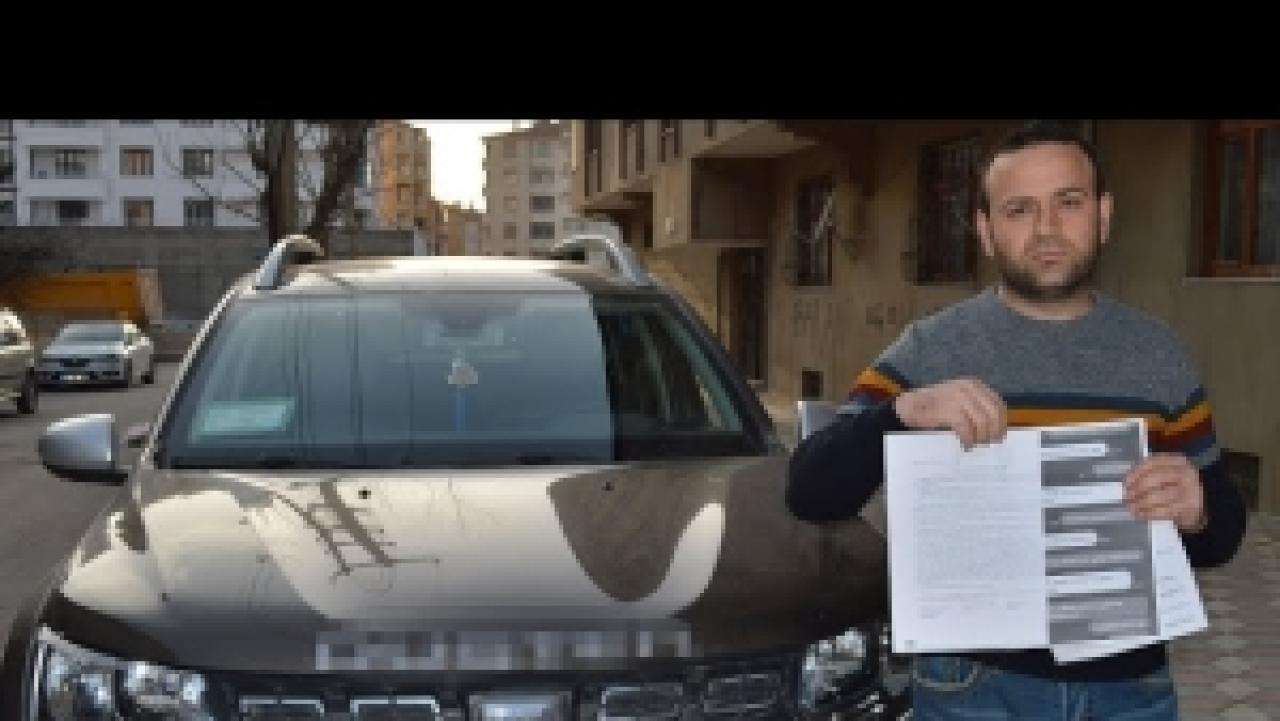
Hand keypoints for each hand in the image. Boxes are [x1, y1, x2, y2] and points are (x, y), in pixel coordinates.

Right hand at [893, 378, 1007, 449]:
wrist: (907, 406)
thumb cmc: (933, 409)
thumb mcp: (959, 403)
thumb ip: (976, 410)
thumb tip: (998, 430)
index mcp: (974, 385)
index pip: (998, 405)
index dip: (1002, 424)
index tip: (999, 438)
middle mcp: (968, 388)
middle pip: (994, 414)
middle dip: (993, 433)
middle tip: (987, 445)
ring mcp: (958, 397)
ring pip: (983, 421)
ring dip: (981, 438)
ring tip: (975, 445)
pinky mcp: (948, 408)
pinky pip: (966, 427)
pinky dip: (968, 439)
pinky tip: (965, 444)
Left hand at [1124, 454, 1205, 531]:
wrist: (1208, 503)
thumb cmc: (1182, 486)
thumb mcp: (1171, 473)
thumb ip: (1153, 473)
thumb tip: (1128, 481)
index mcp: (1177, 461)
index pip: (1151, 464)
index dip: (1135, 473)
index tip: (1126, 482)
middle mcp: (1183, 473)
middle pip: (1151, 480)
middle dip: (1136, 490)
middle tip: (1127, 497)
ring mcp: (1187, 491)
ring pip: (1155, 497)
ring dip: (1139, 504)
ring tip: (1131, 507)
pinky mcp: (1188, 507)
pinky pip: (1162, 511)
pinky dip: (1147, 514)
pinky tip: (1140, 515)